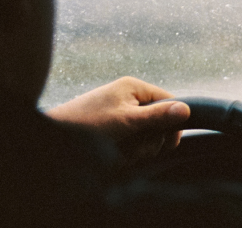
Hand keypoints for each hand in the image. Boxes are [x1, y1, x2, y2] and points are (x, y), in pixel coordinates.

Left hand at [46, 76, 189, 162]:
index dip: (173, 122)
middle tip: (136, 148)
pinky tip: (114, 153)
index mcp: (134, 87)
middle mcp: (129, 98)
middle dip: (150, 140)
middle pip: (159, 121)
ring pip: (146, 135)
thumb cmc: (87, 124)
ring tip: (120, 152)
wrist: (55, 136)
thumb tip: (186, 110)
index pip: (169, 101)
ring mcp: (121, 113)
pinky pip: (131, 141)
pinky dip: (126, 151)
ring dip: (137, 148)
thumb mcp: (127, 121)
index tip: (170, 142)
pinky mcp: (114, 128)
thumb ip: (158, 116)